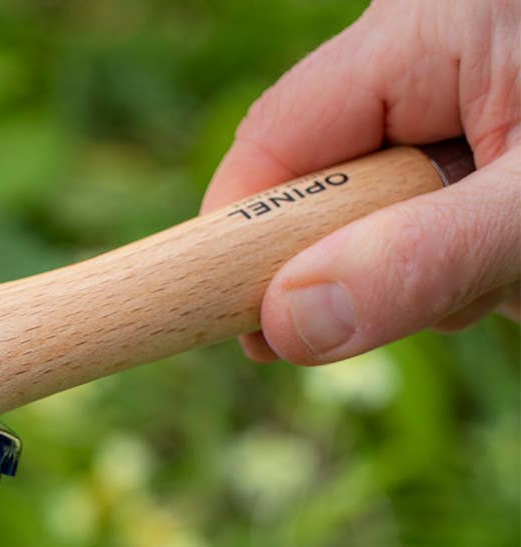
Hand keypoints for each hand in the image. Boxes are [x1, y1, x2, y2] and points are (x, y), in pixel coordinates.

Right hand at [202, 0, 519, 363]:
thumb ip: (419, 259)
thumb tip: (282, 325)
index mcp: (424, 29)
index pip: (273, 139)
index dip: (242, 239)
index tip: (245, 327)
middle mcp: (428, 60)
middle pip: (323, 195)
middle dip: (369, 267)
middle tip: (451, 297)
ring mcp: (457, 110)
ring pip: (380, 228)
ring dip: (435, 277)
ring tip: (515, 268)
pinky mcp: (480, 154)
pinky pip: (431, 232)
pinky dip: (468, 267)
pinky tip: (516, 260)